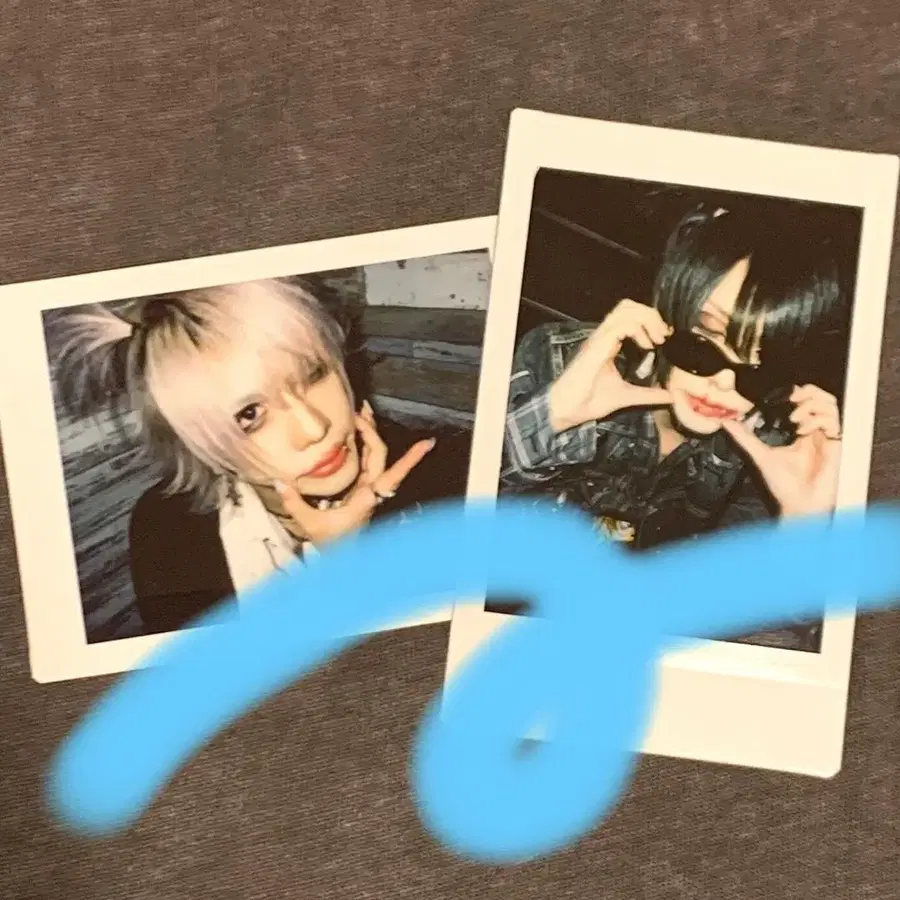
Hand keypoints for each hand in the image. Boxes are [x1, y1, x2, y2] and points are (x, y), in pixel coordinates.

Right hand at [277, 402, 434, 545]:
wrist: (340, 556)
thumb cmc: (333, 543)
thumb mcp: (312, 524)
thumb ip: (296, 503)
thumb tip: (281, 482)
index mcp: (368, 496)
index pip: (393, 472)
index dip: (411, 458)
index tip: (429, 443)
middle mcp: (372, 488)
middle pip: (379, 453)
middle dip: (373, 430)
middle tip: (362, 409)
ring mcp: (367, 486)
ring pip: (373, 454)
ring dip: (369, 432)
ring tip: (360, 411)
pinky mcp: (359, 487)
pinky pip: (364, 460)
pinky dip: (360, 443)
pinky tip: (351, 430)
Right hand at [547, 299, 672, 431]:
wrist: (567, 410)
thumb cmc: (588, 401)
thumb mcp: (626, 396)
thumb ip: (648, 394)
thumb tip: (669, 396)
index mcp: (607, 343)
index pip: (628, 315)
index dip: (650, 320)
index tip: (664, 338)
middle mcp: (602, 337)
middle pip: (628, 306)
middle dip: (651, 314)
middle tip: (663, 335)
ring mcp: (598, 340)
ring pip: (625, 310)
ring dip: (647, 319)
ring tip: (658, 338)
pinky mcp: (597, 347)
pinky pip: (621, 326)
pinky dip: (638, 330)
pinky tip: (646, 346)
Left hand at [721, 384, 841, 517]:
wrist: (798, 505)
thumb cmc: (783, 486)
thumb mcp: (759, 455)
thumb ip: (743, 437)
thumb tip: (726, 422)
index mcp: (801, 431)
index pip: (806, 400)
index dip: (797, 392)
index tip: (782, 396)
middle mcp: (816, 431)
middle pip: (822, 397)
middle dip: (808, 392)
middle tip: (793, 400)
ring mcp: (827, 437)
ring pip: (830, 404)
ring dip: (811, 405)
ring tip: (795, 418)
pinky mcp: (836, 444)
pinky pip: (833, 421)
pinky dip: (817, 420)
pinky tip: (803, 431)